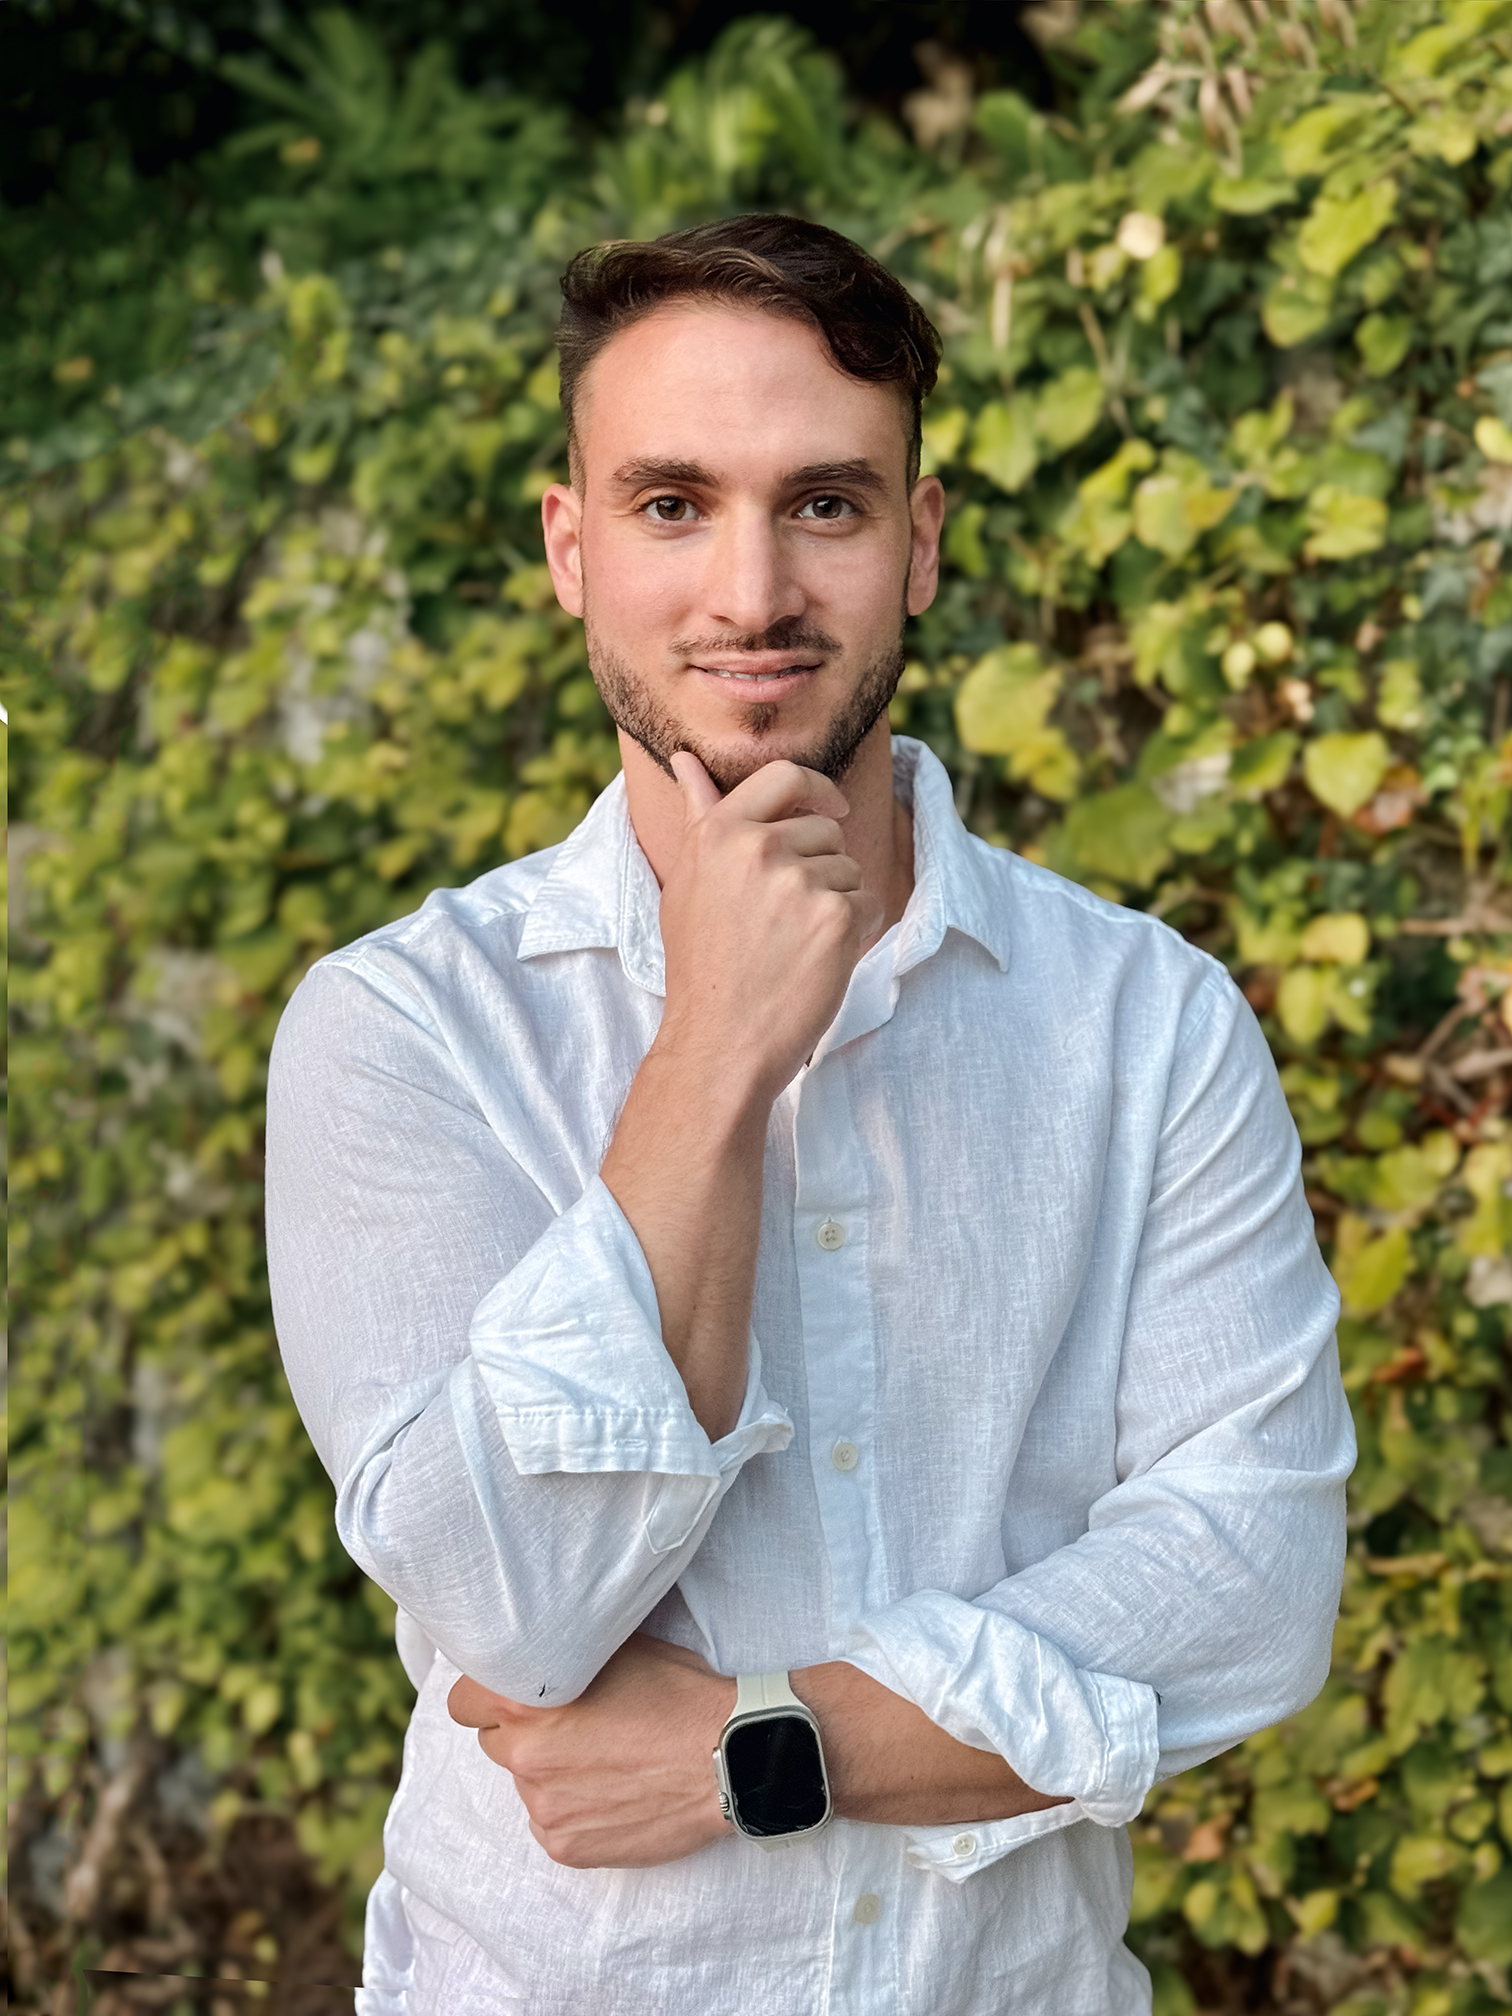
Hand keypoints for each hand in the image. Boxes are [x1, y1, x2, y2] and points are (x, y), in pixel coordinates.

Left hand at [448, 1634, 736, 1868]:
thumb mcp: (618, 1647)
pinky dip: (573, 1809)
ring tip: (605, 1759)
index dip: (488, 1695)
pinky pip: (550, 1822)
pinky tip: (614, 1792)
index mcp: (526, 1702)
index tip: (513, 1696)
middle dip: (523, 1733)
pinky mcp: (565, 1845)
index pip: (462, 1702)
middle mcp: (525, 1755)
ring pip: (527, 1783)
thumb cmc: (679, 1691)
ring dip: (551, 1772)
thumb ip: (564, 1650)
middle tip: (572, 1724)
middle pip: (495, 1743)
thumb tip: (539, 1639)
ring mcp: (543, 1806)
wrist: (728, 1757)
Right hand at [657, 754, 884, 1105]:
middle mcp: (759, 848)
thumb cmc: (702, 966)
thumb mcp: (688, 884)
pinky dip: (856, 933)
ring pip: (850, 870)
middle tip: (787, 921)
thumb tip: (686, 761)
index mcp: (720, 832)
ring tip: (796, 946)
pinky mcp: (838, 917)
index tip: (833, 808)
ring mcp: (801, 881)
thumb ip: (699, 817)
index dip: (818, 789)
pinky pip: (870, 904)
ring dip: (838, 904)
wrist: (720, 1042)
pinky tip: (818, 961)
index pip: (787, 777)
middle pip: (827, 831)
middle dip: (822, 868)